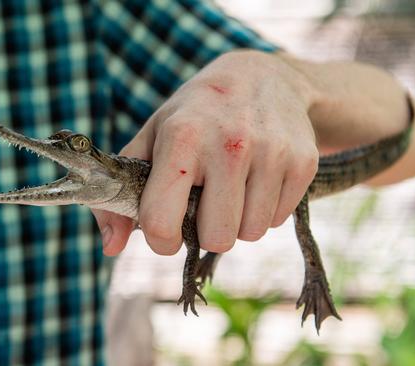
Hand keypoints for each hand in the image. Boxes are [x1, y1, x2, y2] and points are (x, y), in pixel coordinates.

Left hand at [94, 50, 318, 255]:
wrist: (262, 76)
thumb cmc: (196, 114)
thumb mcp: (153, 137)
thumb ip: (123, 193)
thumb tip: (111, 248)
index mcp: (182, 137)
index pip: (162, 221)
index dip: (162, 239)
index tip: (168, 230)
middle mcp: (229, 143)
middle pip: (217, 238)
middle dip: (207, 231)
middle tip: (207, 202)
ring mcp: (272, 151)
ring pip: (251, 234)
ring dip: (239, 221)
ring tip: (233, 186)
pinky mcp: (303, 161)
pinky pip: (278, 221)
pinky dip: (265, 210)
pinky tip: (258, 178)